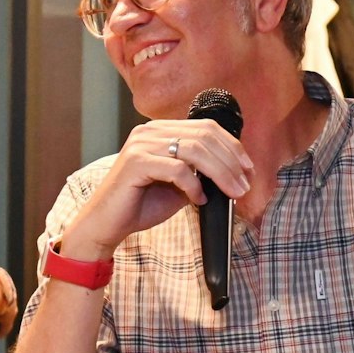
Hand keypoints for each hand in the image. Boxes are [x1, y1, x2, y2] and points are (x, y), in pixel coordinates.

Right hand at [60, 120, 251, 260]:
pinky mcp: (136, 162)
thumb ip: (199, 173)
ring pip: (195, 150)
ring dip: (220, 173)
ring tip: (231, 193)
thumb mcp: (178, 186)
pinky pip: (177, 169)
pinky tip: (198, 200)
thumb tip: (233, 173)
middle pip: (204, 136)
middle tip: (244, 185)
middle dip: (231, 161)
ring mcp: (141, 145)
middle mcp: (149, 131)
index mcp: (160, 131)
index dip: (232, 146)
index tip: (248, 169)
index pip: (205, 127)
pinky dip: (193, 186)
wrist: (105, 225)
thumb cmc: (139, 206)